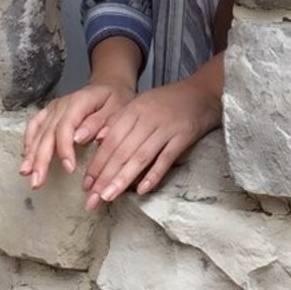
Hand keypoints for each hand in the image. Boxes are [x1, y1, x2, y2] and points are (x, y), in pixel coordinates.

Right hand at [20, 80, 135, 189]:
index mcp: (79, 101)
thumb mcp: (117, 108)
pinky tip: (26, 158)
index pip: (66, 126)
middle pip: (48, 132)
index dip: (65, 149)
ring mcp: (53, 108)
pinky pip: (34, 126)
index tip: (69, 169)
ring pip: (38, 132)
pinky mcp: (48, 113)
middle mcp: (62, 104)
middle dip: (41, 158)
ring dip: (30, 154)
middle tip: (37, 181)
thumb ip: (99, 123)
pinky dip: (28, 142)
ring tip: (26, 174)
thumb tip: (79, 138)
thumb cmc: (115, 100)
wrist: (108, 86)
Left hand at [83, 54, 222, 208]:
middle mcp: (148, 118)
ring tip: (108, 197)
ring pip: (140, 156)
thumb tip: (97, 143)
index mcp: (134, 109)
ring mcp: (166, 127)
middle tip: (92, 199)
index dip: (97, 163)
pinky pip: (166, 158)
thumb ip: (121, 122)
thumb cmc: (169, 101)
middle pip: (122, 150)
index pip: (111, 140)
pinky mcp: (184, 136)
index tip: (86, 185)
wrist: (204, 91)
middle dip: (104, 176)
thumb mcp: (142, 104)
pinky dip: (153, 174)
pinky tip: (142, 190)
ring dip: (122, 178)